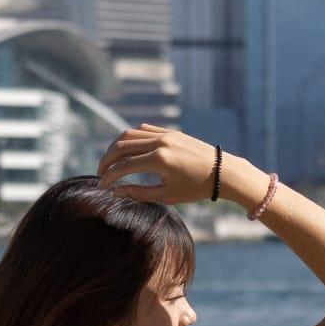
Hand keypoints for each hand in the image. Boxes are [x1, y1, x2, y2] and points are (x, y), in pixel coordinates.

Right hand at [96, 124, 219, 205]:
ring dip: (116, 147)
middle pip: (121, 146)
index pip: (123, 167)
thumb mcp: (167, 196)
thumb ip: (138, 193)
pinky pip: (143, 129)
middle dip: (106, 160)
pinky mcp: (170, 131)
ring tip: (111, 161)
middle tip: (101, 173)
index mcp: (159, 160)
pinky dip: (130, 138)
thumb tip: (115, 192)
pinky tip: (127, 150)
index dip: (109, 177)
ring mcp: (165, 134)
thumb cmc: (196, 189)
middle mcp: (159, 143)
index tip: (102, 187)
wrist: (223, 172)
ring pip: (129, 134)